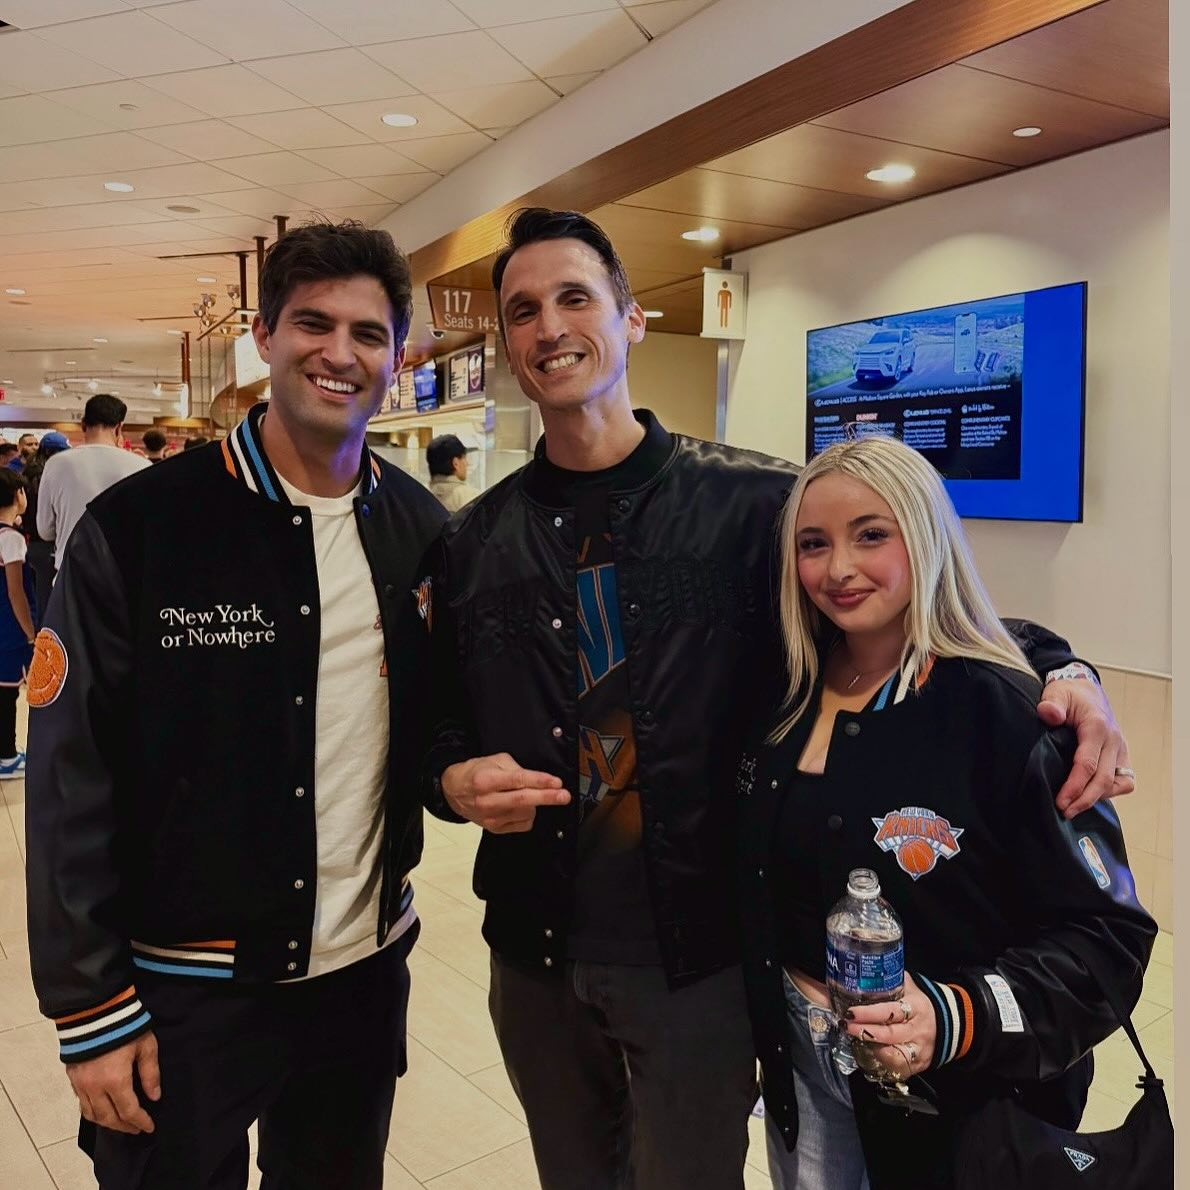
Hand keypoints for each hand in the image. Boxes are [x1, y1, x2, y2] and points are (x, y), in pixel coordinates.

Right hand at [66, 1032, 159, 1134]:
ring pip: (92, 1115)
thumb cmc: (125, 1026)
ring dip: (107, 1123)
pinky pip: (81, 1104)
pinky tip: (102, 1110)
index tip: (149, 1127)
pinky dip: (93, 1112)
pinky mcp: (72, 1079)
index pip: (129, 1111)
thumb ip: (150, 1073)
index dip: (140, 1121)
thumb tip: (154, 1097)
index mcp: (115, 1081)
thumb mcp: (145, 1046)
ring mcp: (81, 1085)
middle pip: (109, 1118)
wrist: (94, 1011)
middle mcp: (95, 1088)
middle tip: (136, 1129)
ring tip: (120, 1123)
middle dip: (124, 1126)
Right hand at [441, 753, 570, 832]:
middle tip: (564, 796)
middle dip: (547, 798)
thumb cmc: (475, 772)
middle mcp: (487, 801)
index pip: (517, 781)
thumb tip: (538, 779)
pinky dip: (529, 815)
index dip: (539, 781)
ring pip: (525, 813)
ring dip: (536, 803)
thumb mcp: (494, 761)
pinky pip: (522, 824)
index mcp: (486, 780)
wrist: (453, 790)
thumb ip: (516, 769)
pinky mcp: (494, 828)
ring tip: (531, 794)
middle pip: (523, 800)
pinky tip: (524, 806)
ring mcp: (490, 817)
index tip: (556, 782)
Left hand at [844, 974, 934, 1079]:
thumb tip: (863, 973)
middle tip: (846, 1026)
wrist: (950, 1022)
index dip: (869, 1013)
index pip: (890, 1011)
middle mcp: (917, 1030)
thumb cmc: (920, 1002)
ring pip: (895, 1055)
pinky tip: (870, 1054)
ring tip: (855, 1041)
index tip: (851, 1012)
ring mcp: (920, 1049)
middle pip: (890, 1034)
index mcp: (915, 1007)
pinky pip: (900, 1068)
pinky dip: (884, 1063)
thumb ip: (890, 981)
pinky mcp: (920, 1064)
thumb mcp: (909, 986)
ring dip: (872, 1049)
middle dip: (865, 1031)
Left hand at [1037, 678, 1133, 817]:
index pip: (1087, 764)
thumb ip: (1051, 704)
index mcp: (1096, 727)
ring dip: (1097, 798)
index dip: (1074, 787)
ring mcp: (1120, 749)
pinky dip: (1111, 791)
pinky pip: (1125, 780)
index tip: (1060, 802)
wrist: (1086, 689)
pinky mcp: (1122, 755)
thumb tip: (1048, 714)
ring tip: (1074, 807)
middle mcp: (1113, 740)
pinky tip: (1091, 794)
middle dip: (1084, 800)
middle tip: (1064, 812)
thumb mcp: (1056, 692)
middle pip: (1103, 780)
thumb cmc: (1069, 694)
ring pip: (1117, 783)